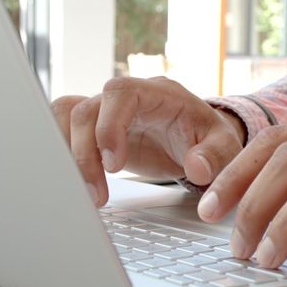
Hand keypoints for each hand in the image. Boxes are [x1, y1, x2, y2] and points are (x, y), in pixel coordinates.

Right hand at [50, 76, 245, 205]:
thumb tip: (198, 169)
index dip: (109, 126)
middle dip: (85, 153)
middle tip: (97, 193)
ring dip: (67, 155)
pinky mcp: (95, 129)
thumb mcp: (224, 147)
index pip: (119, 93)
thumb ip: (215, 156)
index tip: (114, 164)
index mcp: (156, 93)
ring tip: (85, 191)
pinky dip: (61, 152)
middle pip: (86, 110)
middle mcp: (126, 98)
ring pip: (66, 118)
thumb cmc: (209, 138)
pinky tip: (73, 180)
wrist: (198, 141)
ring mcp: (107, 112)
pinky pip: (63, 128)